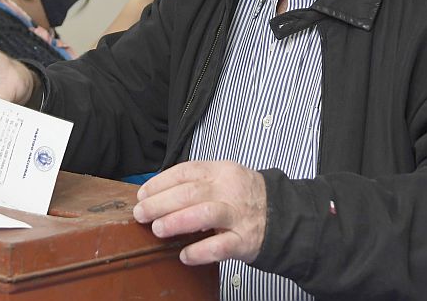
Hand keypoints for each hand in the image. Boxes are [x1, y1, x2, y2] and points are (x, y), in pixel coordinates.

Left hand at [132, 160, 265, 265]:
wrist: (285, 216)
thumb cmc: (247, 198)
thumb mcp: (225, 179)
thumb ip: (197, 183)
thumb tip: (157, 195)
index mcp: (222, 171)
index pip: (186, 171)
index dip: (160, 183)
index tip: (143, 194)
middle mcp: (230, 190)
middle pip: (190, 192)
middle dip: (160, 203)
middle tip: (142, 213)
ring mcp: (238, 215)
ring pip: (204, 214)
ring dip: (177, 221)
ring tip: (158, 230)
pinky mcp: (245, 240)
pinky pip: (220, 246)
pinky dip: (200, 251)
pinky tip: (184, 255)